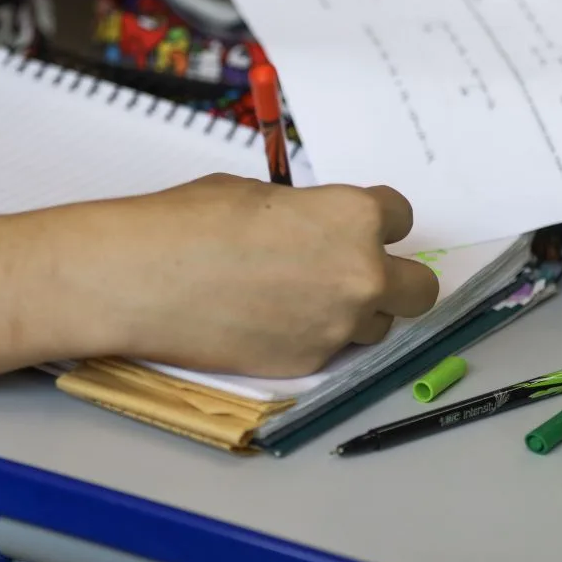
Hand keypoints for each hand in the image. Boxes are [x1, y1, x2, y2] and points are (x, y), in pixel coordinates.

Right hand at [46, 175, 441, 376]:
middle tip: (354, 273)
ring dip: (354, 312)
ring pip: (378, 324)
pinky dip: (314, 338)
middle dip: (394, 278)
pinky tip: (271, 322)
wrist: (142, 278)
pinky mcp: (309, 364)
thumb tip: (316, 229)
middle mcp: (361, 274)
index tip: (357, 228)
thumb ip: (308, 215)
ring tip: (300, 299)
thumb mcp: (260, 197)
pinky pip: (333, 350)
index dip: (376, 222)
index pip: (401, 218)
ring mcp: (338, 326)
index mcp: (354, 218)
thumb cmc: (190, 223)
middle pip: (419, 287)